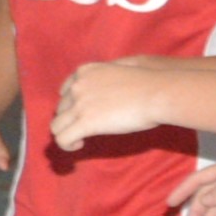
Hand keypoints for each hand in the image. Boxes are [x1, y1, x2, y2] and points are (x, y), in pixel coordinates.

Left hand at [46, 60, 169, 150]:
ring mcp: (79, 103)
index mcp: (86, 70)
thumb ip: (106, 78)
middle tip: (86, 129)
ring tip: (80, 139)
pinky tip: (79, 145)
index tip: (83, 114)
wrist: (158, 93)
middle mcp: (78, 85)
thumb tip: (104, 92)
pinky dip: (67, 145)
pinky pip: (62, 139)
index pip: (65, 90)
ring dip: (66, 134)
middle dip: (70, 120)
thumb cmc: (149, 84)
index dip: (71, 105)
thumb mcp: (121, 70)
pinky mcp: (85, 122)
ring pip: (56, 126)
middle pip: (60, 109)